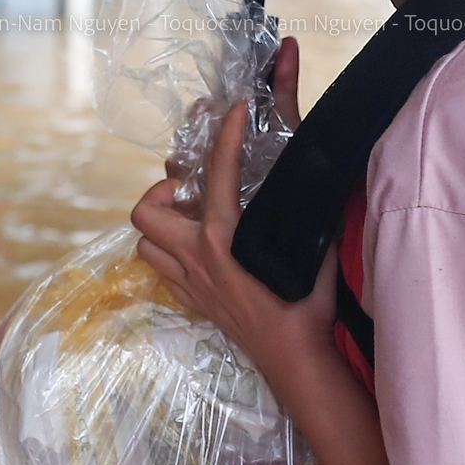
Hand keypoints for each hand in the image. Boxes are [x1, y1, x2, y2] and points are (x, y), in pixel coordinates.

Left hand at [132, 73, 336, 391]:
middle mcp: (195, 256)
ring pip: (146, 242)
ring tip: (190, 216)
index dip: (226, 131)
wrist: (295, 357)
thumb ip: (308, 197)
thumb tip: (318, 159)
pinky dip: (171, 253)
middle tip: (193, 186)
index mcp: (224, 235)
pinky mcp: (193, 301)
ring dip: (161, 225)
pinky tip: (199, 249)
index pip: (217, 168)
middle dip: (163, 190)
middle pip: (146, 208)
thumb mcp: (312, 242)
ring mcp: (189, 281)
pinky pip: (162, 270)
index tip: (236, 108)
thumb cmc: (307, 302)